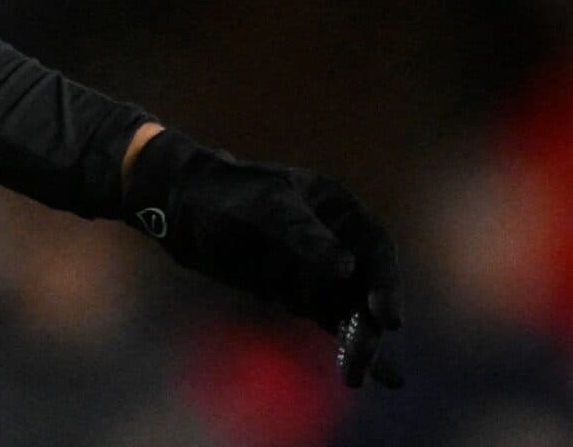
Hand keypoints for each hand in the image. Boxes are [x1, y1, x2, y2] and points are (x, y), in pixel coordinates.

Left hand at [123, 127, 404, 388]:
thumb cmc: (228, 195)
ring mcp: (321, 271)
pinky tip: (373, 378)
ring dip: (358, 344)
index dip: (386, 282)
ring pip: (351, 311)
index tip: (386, 317)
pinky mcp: (301, 297)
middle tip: (360, 358)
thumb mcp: (266, 206)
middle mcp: (339, 241)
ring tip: (354, 376)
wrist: (186, 211)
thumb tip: (347, 267)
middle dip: (367, 325)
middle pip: (366, 287)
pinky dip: (348, 347)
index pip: (376, 248)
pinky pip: (332, 325)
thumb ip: (305, 234)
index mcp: (338, 209)